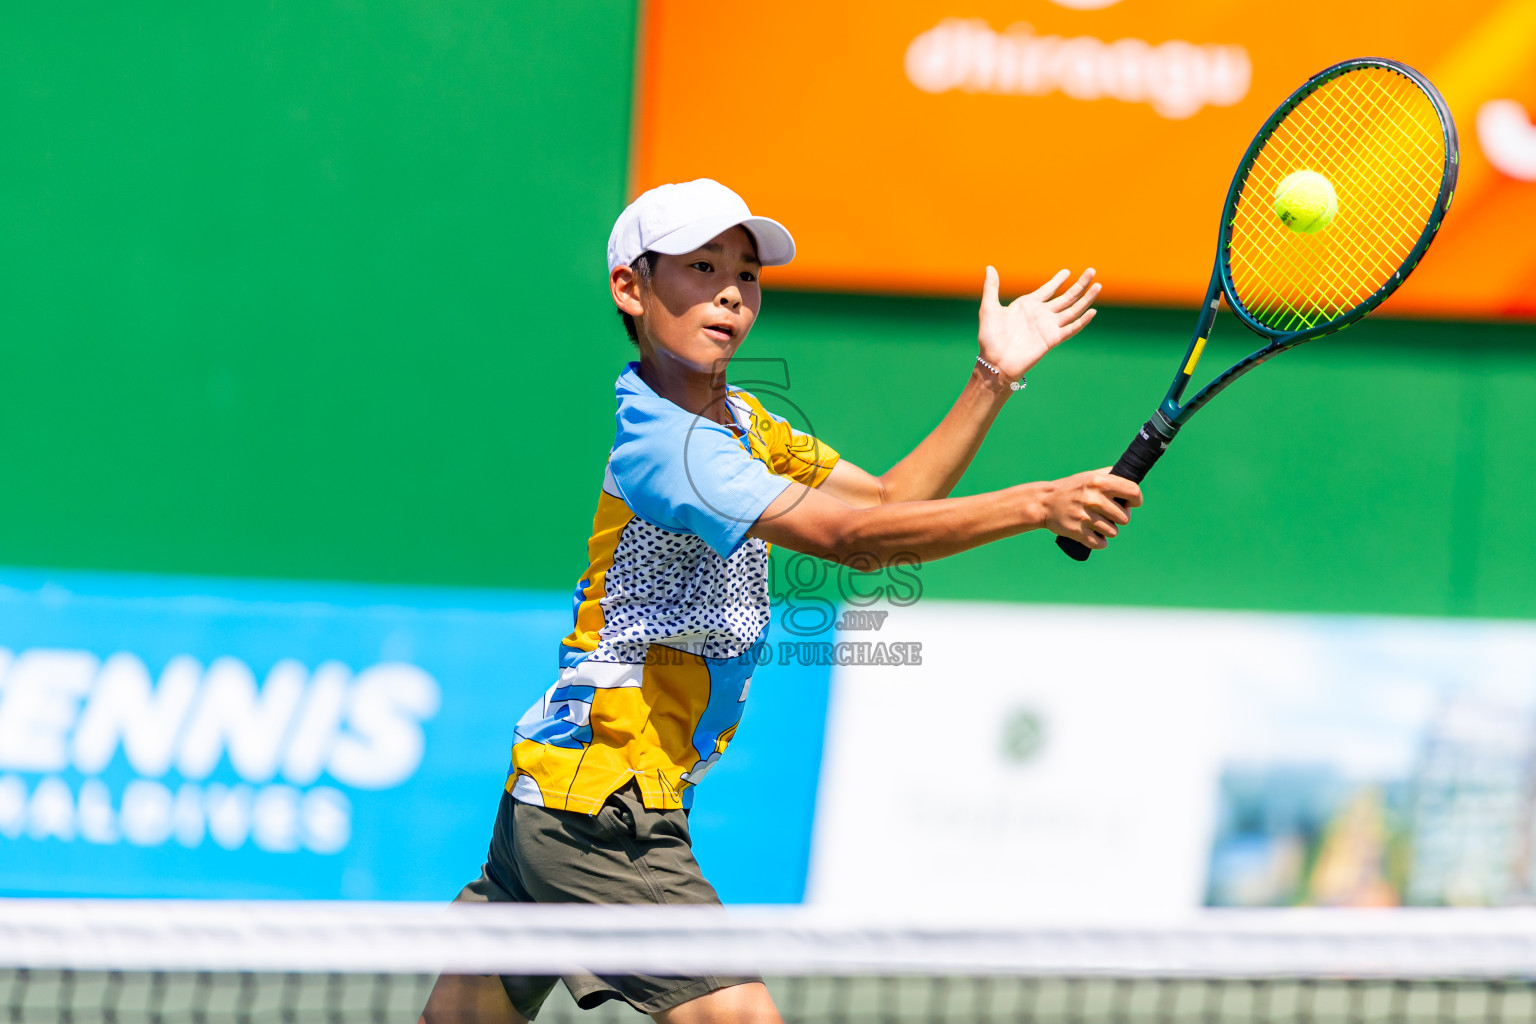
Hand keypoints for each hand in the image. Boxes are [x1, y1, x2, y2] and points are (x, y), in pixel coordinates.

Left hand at [977, 266, 1100, 381]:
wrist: (995, 362)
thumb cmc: (990, 338)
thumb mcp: (989, 309)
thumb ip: (991, 288)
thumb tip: (989, 267)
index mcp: (1027, 305)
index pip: (1047, 289)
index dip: (1058, 281)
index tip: (1068, 272)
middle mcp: (1041, 314)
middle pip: (1066, 297)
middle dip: (1079, 284)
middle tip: (1092, 271)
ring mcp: (1048, 326)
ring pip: (1072, 310)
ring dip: (1086, 299)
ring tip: (1098, 285)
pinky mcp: (1052, 339)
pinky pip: (1071, 329)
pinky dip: (1082, 321)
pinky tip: (1092, 311)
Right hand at [1039, 468, 1142, 549]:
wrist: (1044, 503)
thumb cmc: (1071, 488)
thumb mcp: (1089, 476)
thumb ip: (1109, 475)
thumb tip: (1132, 477)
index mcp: (1099, 482)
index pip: (1133, 492)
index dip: (1136, 500)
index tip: (1131, 503)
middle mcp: (1093, 499)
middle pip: (1125, 518)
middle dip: (1119, 518)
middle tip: (1108, 515)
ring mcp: (1085, 517)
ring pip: (1113, 532)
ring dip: (1108, 530)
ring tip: (1098, 524)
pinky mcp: (1078, 532)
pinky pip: (1101, 543)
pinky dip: (1099, 542)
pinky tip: (1094, 535)